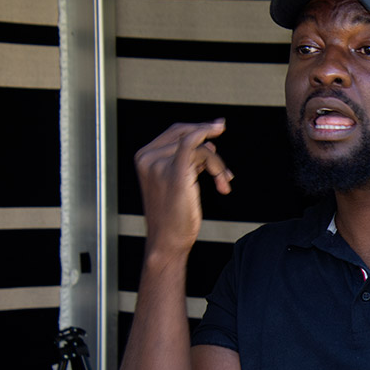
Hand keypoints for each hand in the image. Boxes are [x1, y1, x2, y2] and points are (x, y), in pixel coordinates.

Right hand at [134, 119, 232, 257]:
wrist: (167, 241)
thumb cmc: (173, 216)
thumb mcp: (178, 181)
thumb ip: (190, 159)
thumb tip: (209, 141)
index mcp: (144, 157)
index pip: (176, 132)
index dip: (199, 129)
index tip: (219, 127)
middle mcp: (148, 158)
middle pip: (190, 138)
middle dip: (213, 154)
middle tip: (225, 174)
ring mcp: (159, 165)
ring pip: (200, 148)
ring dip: (218, 166)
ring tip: (223, 185)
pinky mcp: (175, 174)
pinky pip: (192, 144)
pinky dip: (206, 135)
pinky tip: (218, 133)